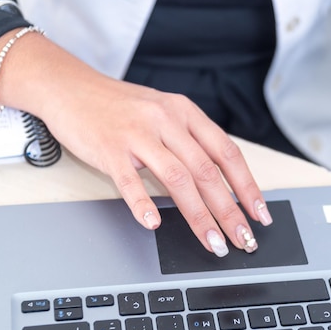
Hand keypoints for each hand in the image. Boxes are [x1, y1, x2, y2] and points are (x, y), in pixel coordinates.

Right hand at [49, 80, 273, 256]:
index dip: (247, 186)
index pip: (227, 153)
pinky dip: (143, 204)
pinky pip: (129, 180)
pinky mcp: (109, 148)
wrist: (70, 87)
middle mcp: (167, 120)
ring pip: (177, 178)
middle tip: (243, 240)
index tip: (259, 214)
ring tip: (212, 242)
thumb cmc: (119, 106)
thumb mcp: (162, 113)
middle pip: (207, 171)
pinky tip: (153, 224)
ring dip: (199, 216)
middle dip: (230, 211)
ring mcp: (138, 133)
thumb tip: (217, 183)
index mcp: (185, 113)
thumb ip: (188, 141)